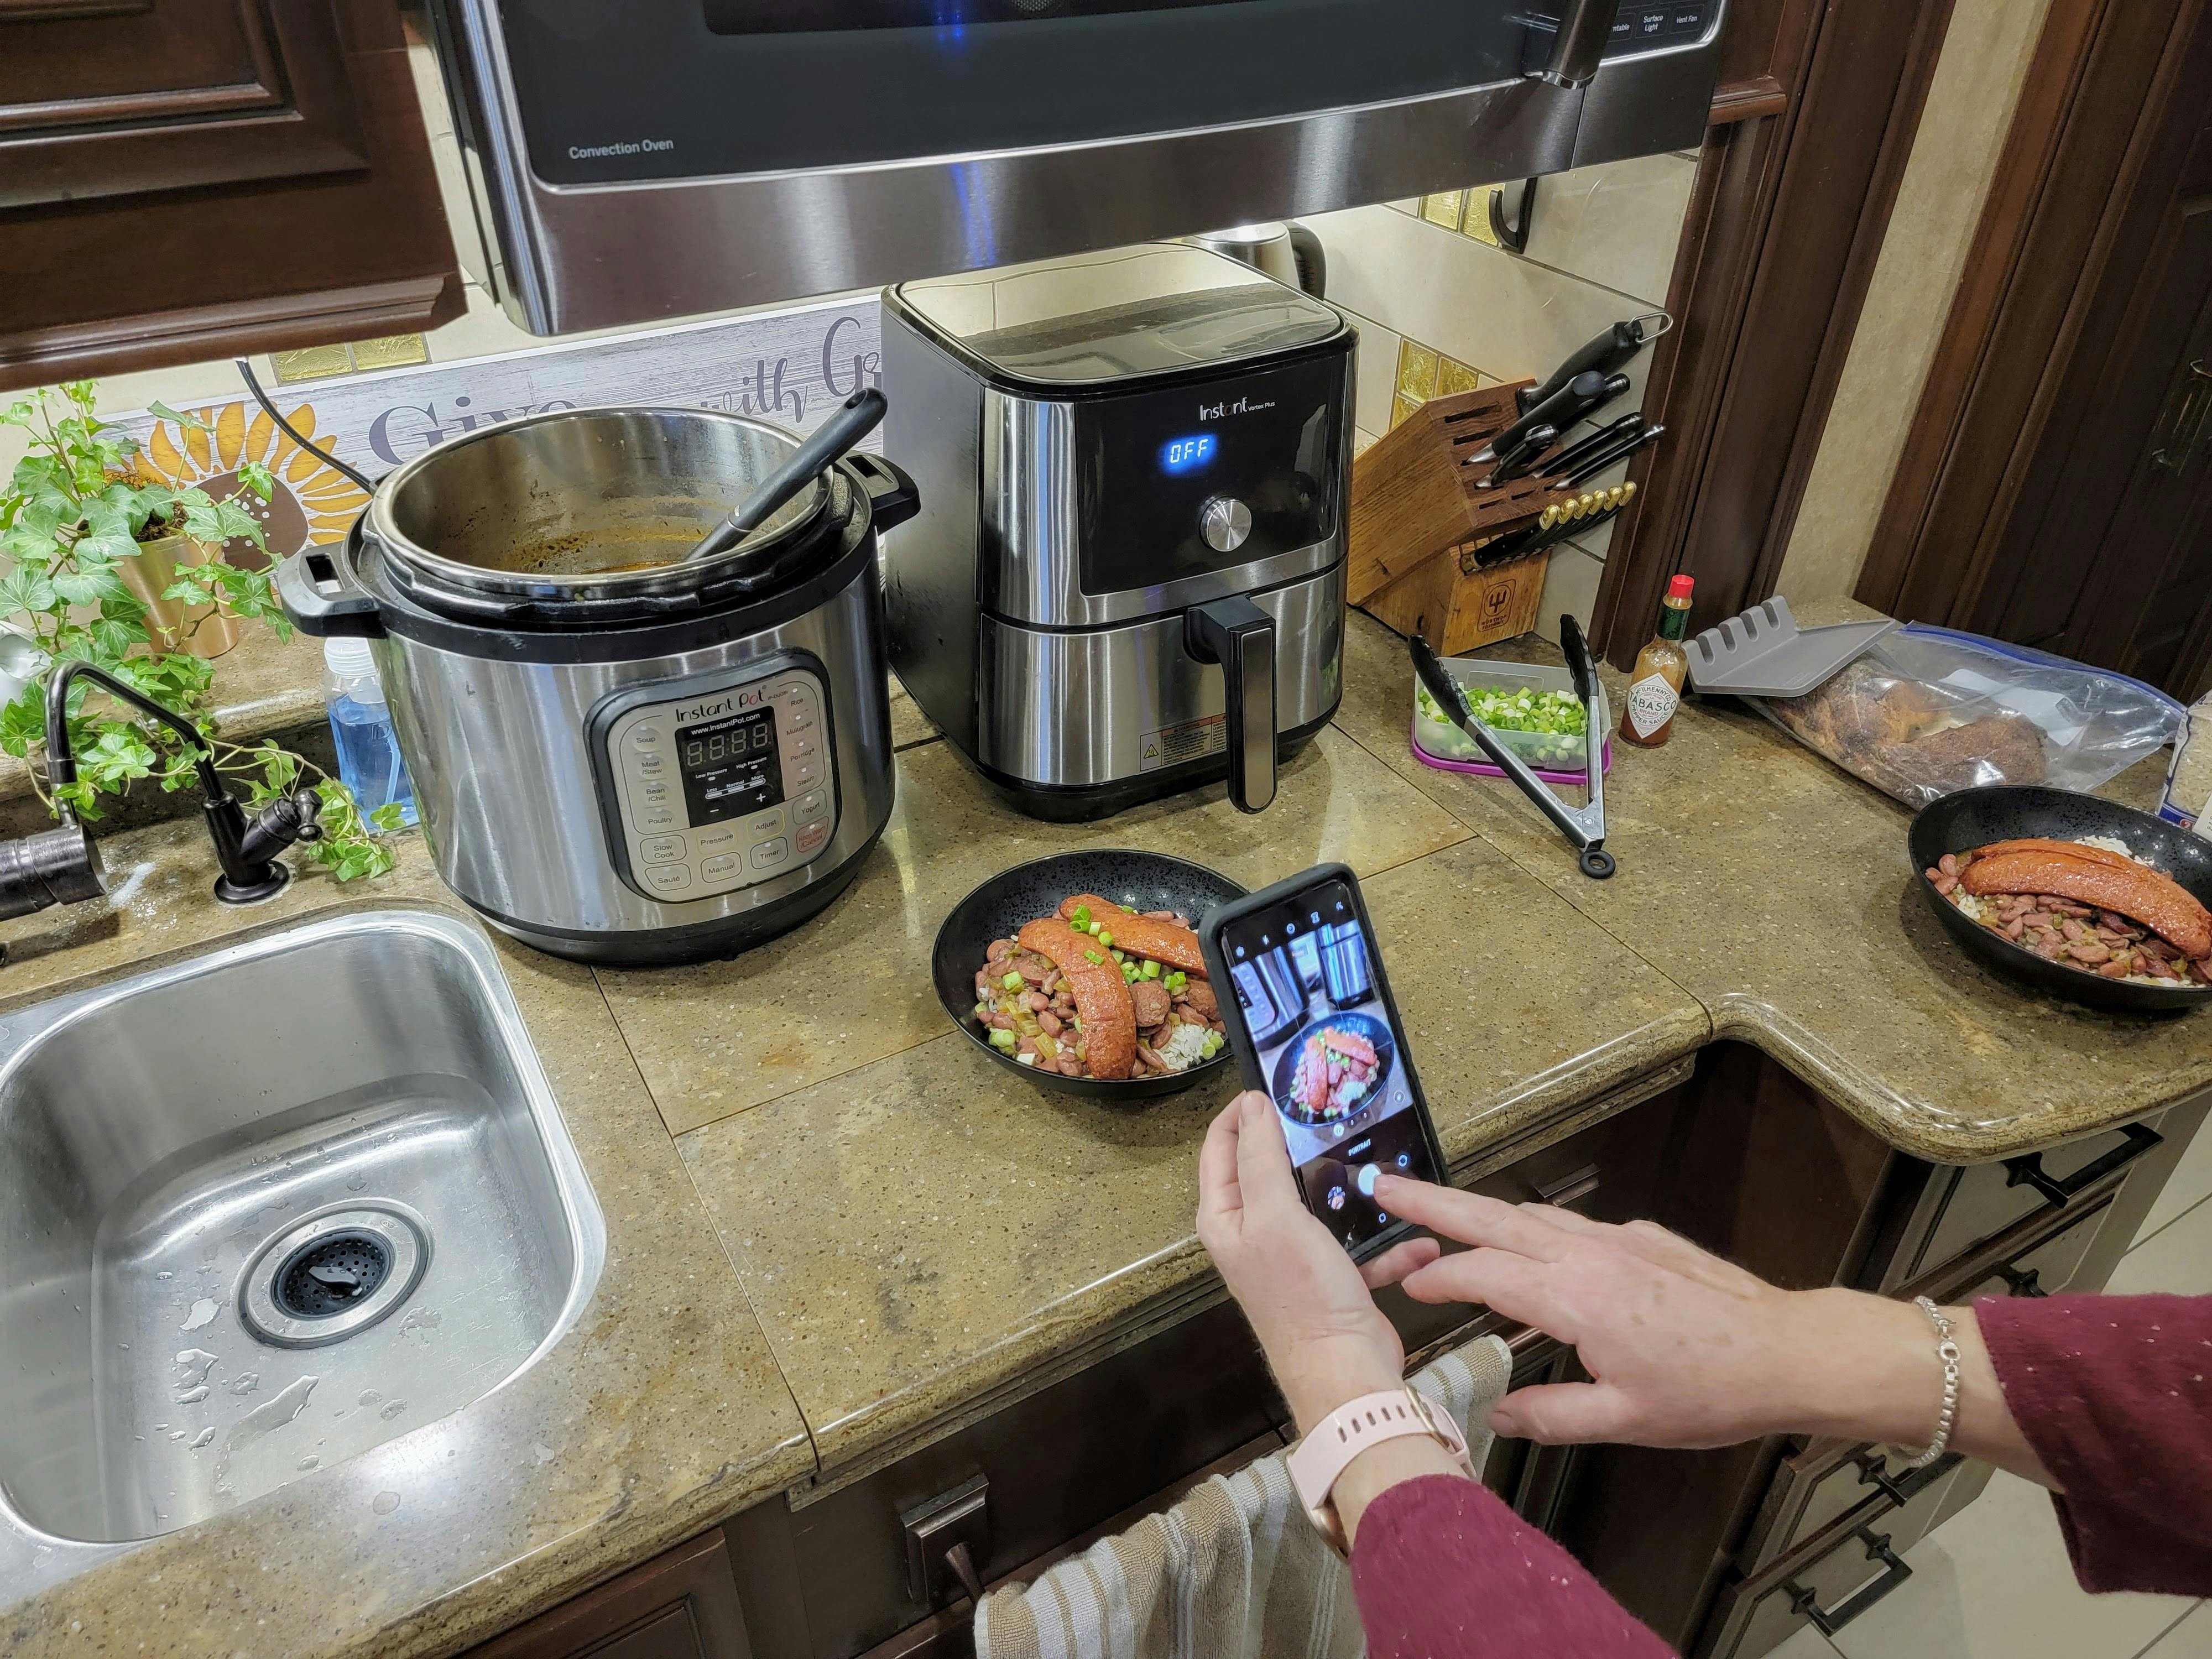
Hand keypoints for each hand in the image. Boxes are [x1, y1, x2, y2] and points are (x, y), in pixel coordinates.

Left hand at [1196, 1091, 1441, 1430]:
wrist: (1346, 1372)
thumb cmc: (1303, 1294)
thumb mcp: (1276, 1214)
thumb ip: (1261, 1157)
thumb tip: (1250, 1104)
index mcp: (1225, 1218)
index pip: (1220, 1148)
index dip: (1241, 1112)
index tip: (1274, 1083)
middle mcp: (1251, 1235)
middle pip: (1269, 1171)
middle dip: (1298, 1143)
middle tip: (1329, 1113)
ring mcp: (1291, 1258)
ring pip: (1319, 1206)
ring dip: (1349, 1192)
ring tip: (1376, 1167)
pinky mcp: (1330, 1279)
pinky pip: (1359, 1249)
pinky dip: (1385, 1246)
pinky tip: (1414, 1241)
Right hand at [1369, 1176, 2032, 1463]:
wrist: (1789, 1351)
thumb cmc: (1709, 1392)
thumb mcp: (1624, 1421)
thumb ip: (1550, 1414)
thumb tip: (1496, 1415)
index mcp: (1572, 1297)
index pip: (1481, 1275)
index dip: (1435, 1280)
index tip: (1401, 1287)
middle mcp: (1586, 1253)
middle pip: (1491, 1217)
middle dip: (1431, 1202)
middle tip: (1381, 1185)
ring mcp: (1616, 1237)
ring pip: (1531, 1214)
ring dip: (1479, 1211)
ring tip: (1438, 1212)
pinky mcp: (1643, 1237)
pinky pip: (1571, 1225)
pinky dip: (1532, 1228)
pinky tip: (1530, 1249)